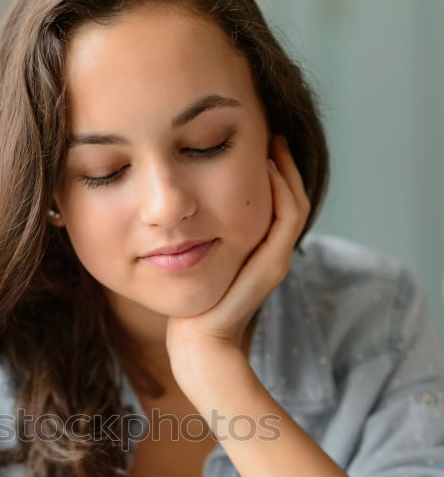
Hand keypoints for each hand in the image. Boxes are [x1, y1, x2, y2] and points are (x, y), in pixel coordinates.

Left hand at [166, 135, 309, 374]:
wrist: (198, 347)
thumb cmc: (190, 310)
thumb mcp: (195, 265)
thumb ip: (199, 241)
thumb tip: (181, 212)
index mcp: (258, 252)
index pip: (278, 201)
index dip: (273, 170)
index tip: (255, 140)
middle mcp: (273, 255)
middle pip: (292, 196)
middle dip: (283, 162)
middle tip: (270, 129)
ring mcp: (275, 261)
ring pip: (294, 203)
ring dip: (286, 170)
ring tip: (271, 141)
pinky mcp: (270, 267)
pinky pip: (286, 219)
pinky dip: (281, 191)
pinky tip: (265, 169)